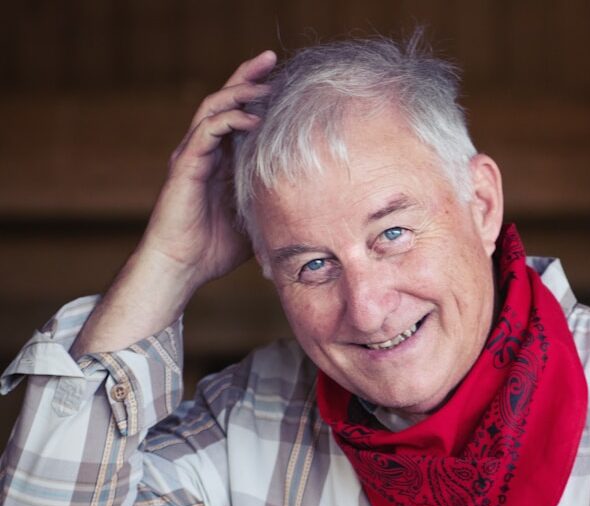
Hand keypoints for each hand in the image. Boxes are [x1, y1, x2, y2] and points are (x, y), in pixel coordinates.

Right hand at [140, 49, 276, 290]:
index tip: (282, 76)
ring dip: (240, 92)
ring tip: (266, 83)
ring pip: (213, 108)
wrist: (182, 267)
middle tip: (271, 60)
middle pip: (224, 100)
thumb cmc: (215, 248)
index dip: (255, 92)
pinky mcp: (185, 166)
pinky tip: (253, 118)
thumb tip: (314, 209)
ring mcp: (192, 156)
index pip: (237, 114)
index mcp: (219, 159)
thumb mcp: (255, 219)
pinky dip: (229, 120)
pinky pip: (206, 132)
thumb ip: (274, 204)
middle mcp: (204, 151)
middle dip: (247, 77)